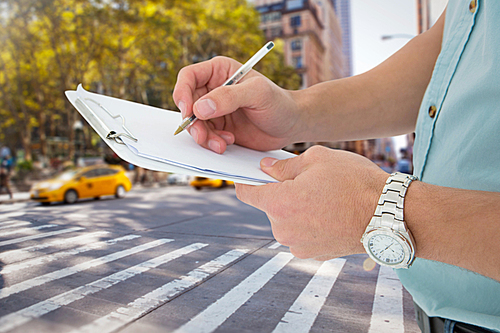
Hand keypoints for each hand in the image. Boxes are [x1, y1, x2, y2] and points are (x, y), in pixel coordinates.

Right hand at [173, 56, 301, 153]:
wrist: (291, 124)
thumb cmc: (279, 102)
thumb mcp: (257, 94)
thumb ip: (229, 97)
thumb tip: (200, 108)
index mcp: (219, 71)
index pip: (188, 77)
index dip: (182, 93)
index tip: (188, 112)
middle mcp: (213, 89)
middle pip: (187, 104)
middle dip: (192, 123)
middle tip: (203, 136)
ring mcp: (215, 110)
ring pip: (194, 123)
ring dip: (203, 136)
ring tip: (222, 144)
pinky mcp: (219, 128)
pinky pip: (204, 136)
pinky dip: (212, 143)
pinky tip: (228, 142)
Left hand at [235, 146, 387, 259]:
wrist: (390, 216)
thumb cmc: (356, 183)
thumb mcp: (318, 159)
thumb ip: (284, 166)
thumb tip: (266, 169)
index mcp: (280, 204)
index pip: (246, 192)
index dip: (246, 180)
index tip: (252, 174)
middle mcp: (283, 230)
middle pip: (269, 206)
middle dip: (281, 192)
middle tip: (306, 181)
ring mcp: (298, 245)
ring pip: (286, 220)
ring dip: (296, 208)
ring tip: (324, 197)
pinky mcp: (313, 254)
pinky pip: (301, 233)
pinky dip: (309, 223)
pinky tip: (330, 213)